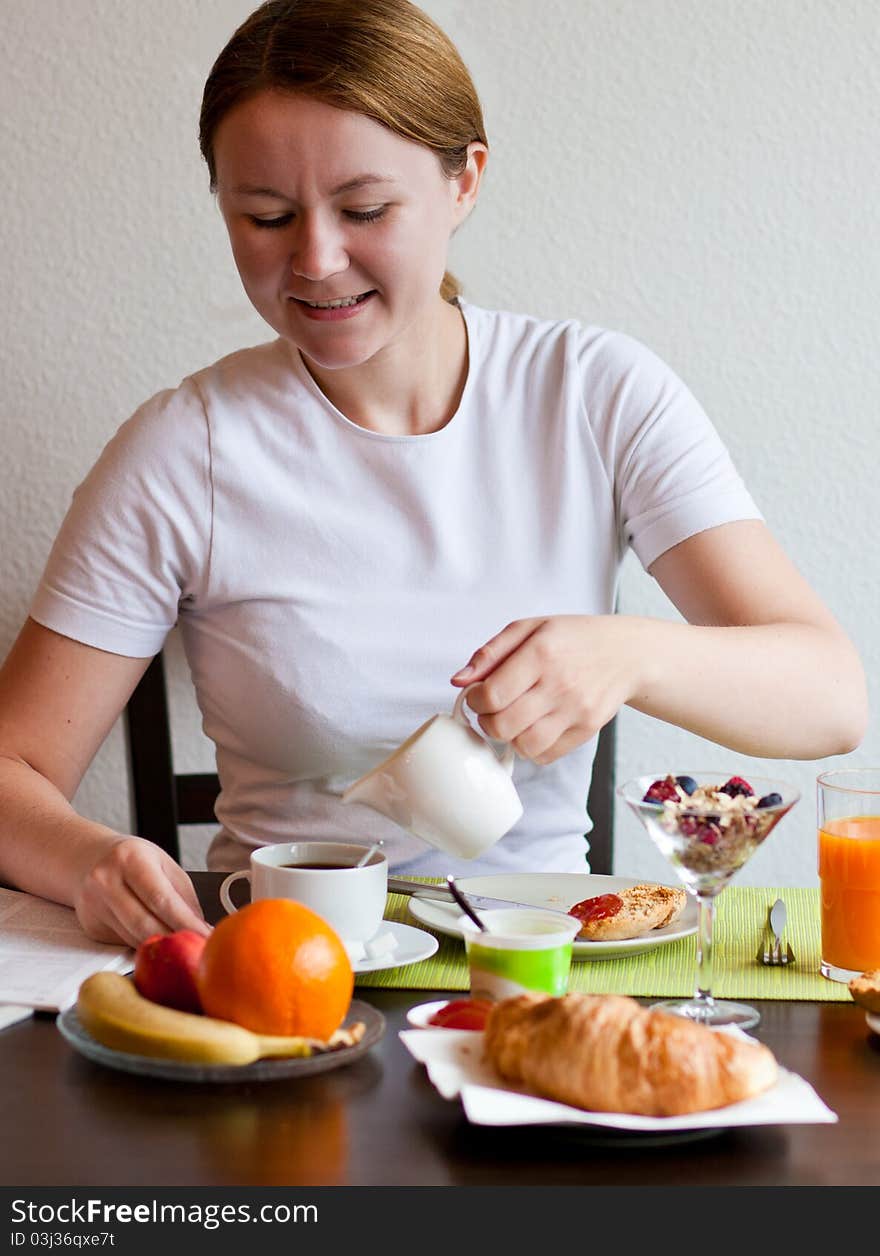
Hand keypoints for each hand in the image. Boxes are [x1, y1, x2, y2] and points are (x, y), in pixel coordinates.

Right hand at [74, 836, 211, 947]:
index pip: (161, 899)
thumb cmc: (134, 860)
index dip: (185, 923)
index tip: (205, 937)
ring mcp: (94, 905)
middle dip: (175, 941)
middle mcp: (106, 880)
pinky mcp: (91, 925)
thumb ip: (183, 897)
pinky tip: (157, 941)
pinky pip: (124, 942)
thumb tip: (202, 929)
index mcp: (130, 859)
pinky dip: (144, 944)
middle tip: (198, 950)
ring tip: (183, 948)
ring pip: (135, 938)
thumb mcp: (164, 864)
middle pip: (145, 925)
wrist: (90, 859)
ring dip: (162, 946)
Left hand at [451, 615, 642, 764]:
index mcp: (541, 653)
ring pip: (524, 746)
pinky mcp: (587, 730)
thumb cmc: (573, 638)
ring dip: (509, 738)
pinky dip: (532, 748)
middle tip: (491, 710)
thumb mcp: (529, 628)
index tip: (477, 695)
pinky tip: (533, 728)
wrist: (625, 653)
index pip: (492, 694)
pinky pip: (546, 756)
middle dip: (486, 722)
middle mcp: (560, 684)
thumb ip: (490, 653)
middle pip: (503, 726)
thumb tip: (459, 680)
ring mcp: (576, 711)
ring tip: (512, 720)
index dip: (474, 700)